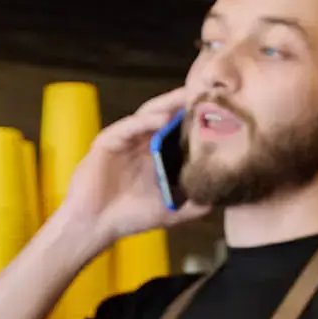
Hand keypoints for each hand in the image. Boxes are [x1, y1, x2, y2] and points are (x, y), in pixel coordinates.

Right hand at [52, 87, 210, 249]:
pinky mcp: (107, 141)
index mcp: (156, 155)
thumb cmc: (129, 217)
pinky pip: (128, 127)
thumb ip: (193, 207)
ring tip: (188, 96)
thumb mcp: (170, 212)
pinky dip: (145, 122)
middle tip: (208, 92)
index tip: (222, 113)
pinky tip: (163, 118)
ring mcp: (124, 140)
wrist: (95, 226)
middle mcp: (142, 143)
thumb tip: (218, 201)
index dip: (197, 122)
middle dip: (185, 104)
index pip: (179, 132)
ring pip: (148, 115)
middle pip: (167, 116)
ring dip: (168, 105)